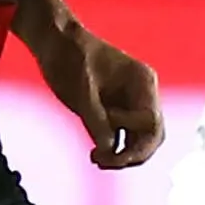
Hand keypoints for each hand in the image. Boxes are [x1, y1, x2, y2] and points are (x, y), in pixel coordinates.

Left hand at [29, 23, 163, 168]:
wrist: (53, 40)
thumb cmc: (68, 56)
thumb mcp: (81, 89)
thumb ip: (96, 120)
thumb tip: (109, 150)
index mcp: (142, 81)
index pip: (151, 120)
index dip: (130, 131)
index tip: (103, 126)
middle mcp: (142, 94)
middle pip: (151, 135)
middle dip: (132, 153)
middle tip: (106, 163)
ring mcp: (129, 104)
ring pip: (139, 140)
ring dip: (122, 155)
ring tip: (97, 160)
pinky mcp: (114, 112)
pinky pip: (123, 137)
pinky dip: (113, 149)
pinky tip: (96, 155)